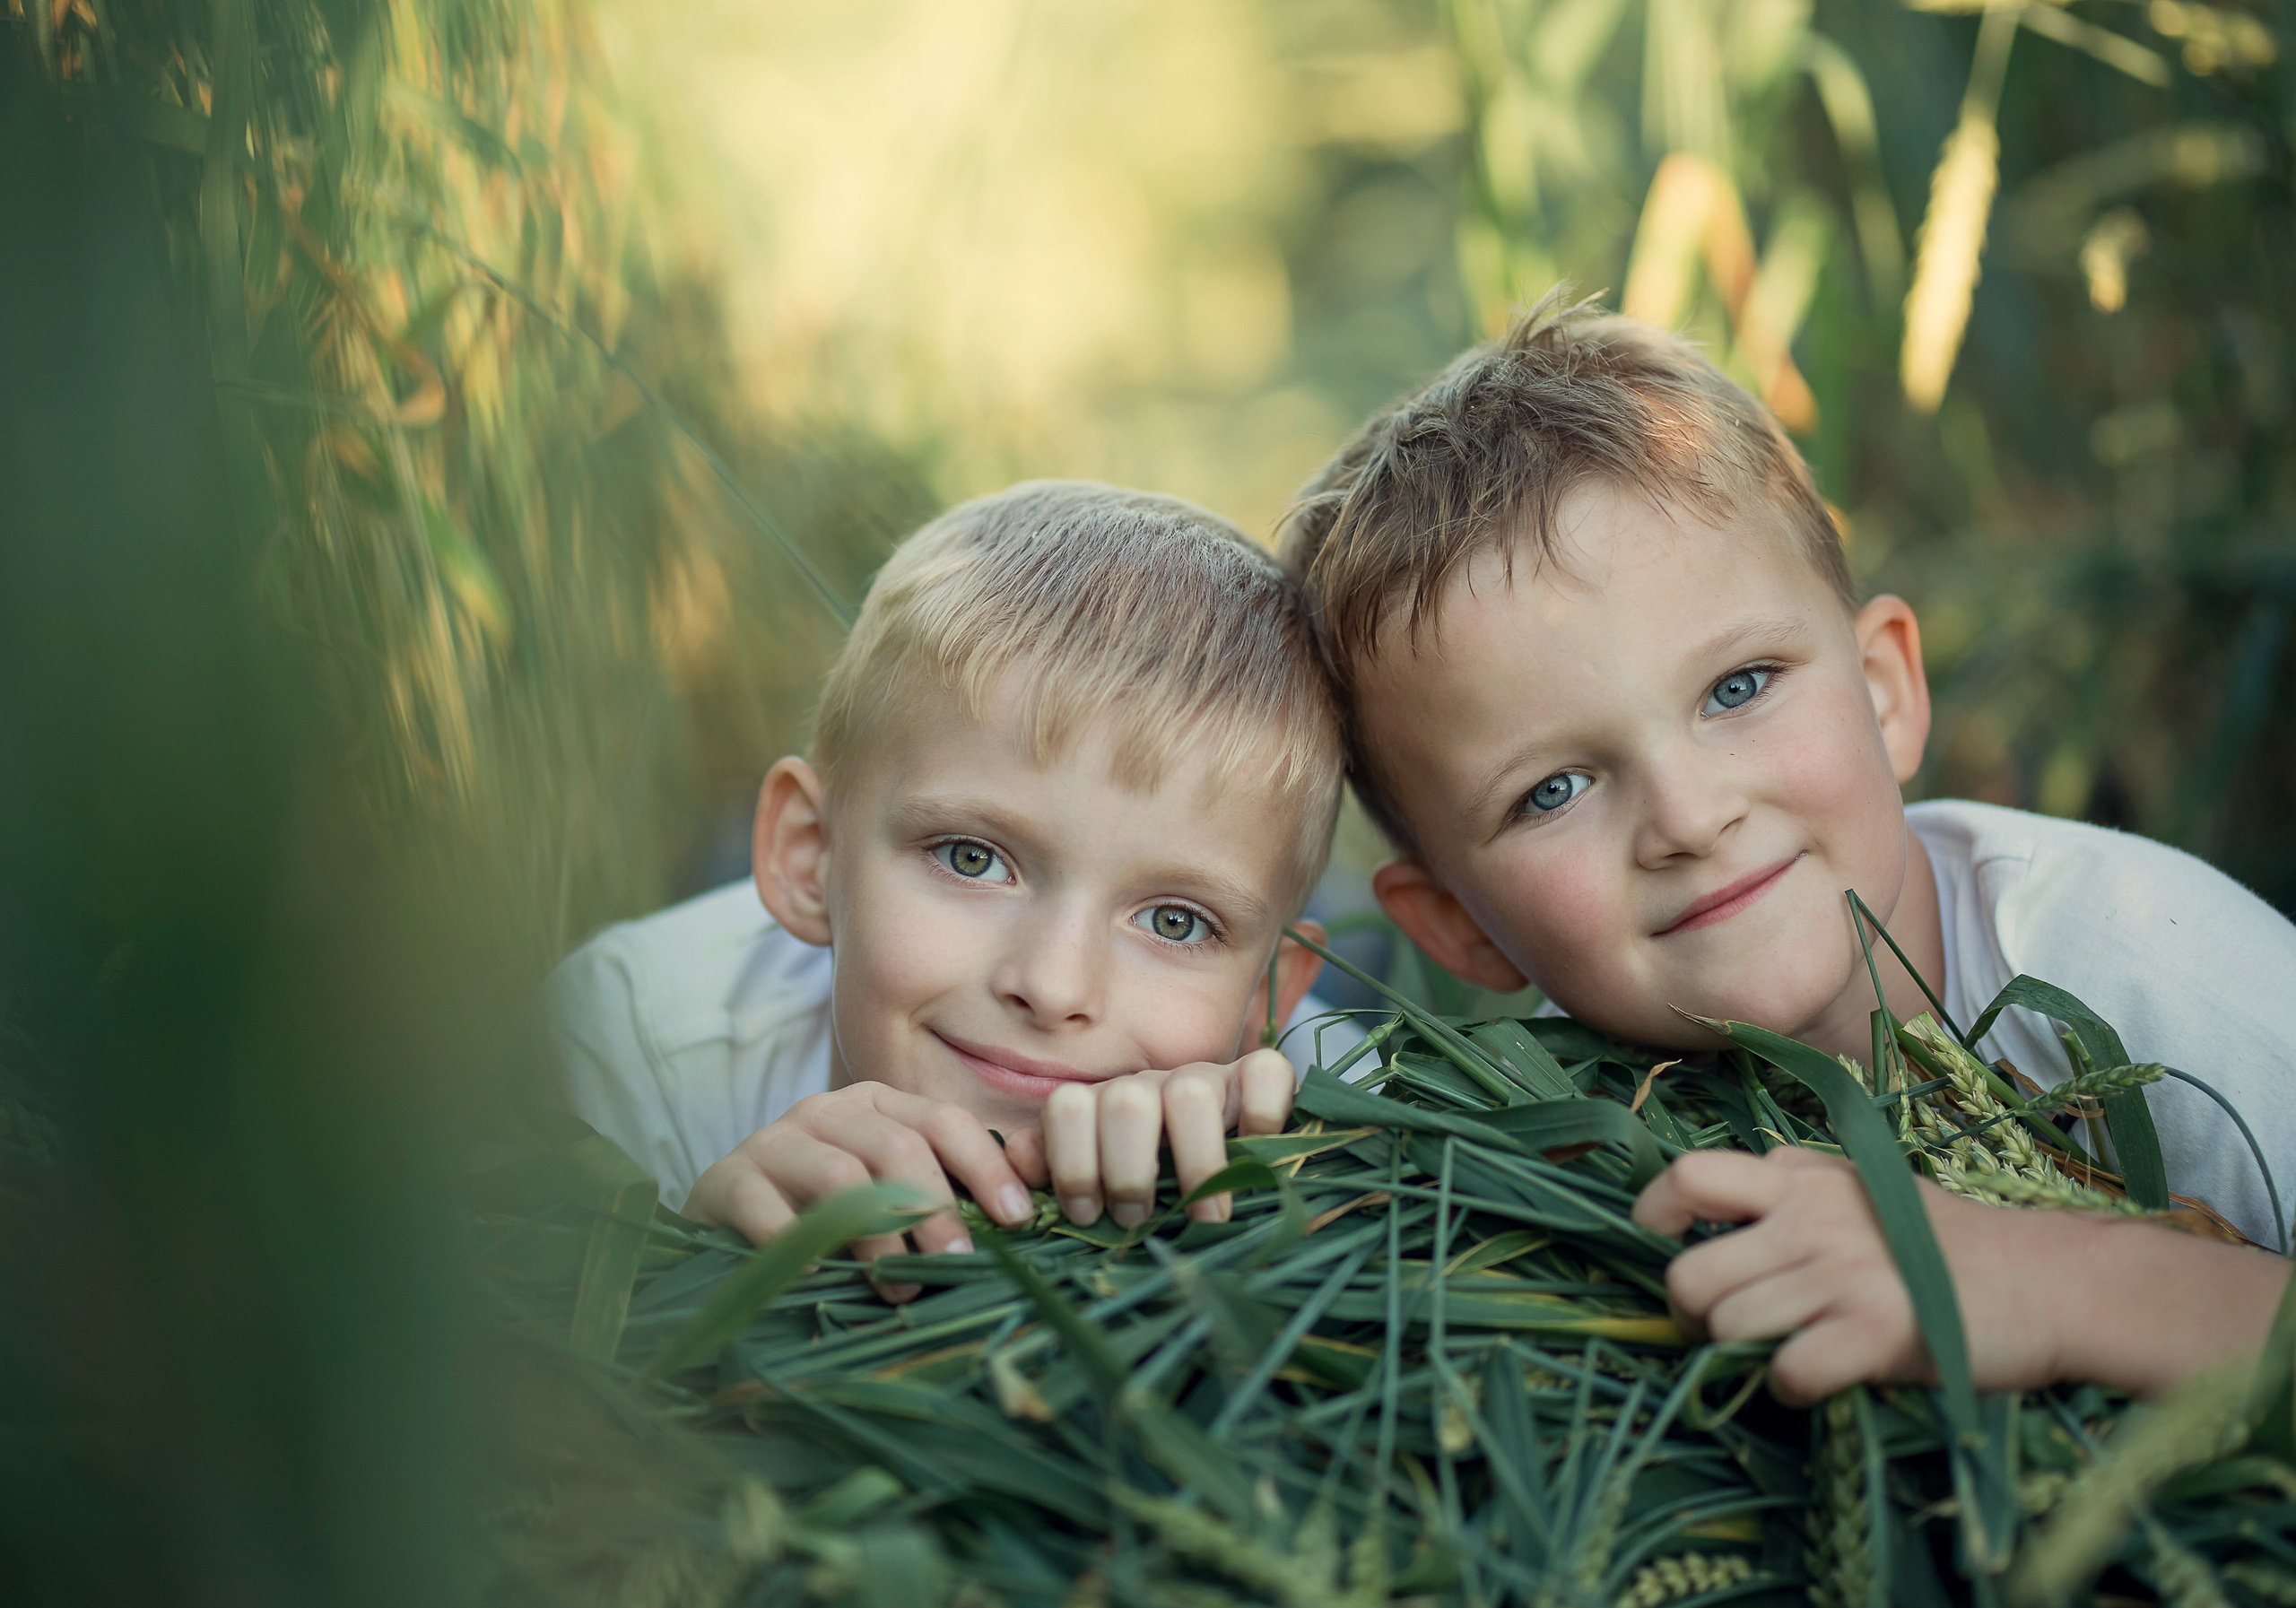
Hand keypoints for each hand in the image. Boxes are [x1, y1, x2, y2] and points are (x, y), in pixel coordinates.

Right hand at [684, 1082, 1045, 1301]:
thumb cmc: (823, 1221)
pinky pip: (769, 1211)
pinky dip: (801, 1248)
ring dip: (879, 1236)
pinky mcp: (725, 1180)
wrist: (722, 1229)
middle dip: (937, 1209)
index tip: (1017, 1219)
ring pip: (841, 1175)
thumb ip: (942, 1196)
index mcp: (875, 1107)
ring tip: (895, 1287)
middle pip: (898, 1145)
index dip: (987, 1167)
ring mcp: (772, 1141)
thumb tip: (1021, 1215)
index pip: (943, 1122)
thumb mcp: (886, 1198)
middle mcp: (825, 1111)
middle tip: (957, 1263)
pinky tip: (820, 1278)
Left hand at [1021, 1047, 1294, 1229]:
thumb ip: (1057, 1166)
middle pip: (1124, 1102)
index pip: (1067, 1106)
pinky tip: (1259, 1153)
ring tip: (1204, 1216)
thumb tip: (1017, 1156)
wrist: (1230, 1162)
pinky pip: (1266, 1073)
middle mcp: (1152, 1084)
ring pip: (1189, 1094)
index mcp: (1105, 1104)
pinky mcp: (1260, 1079)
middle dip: (1127, 1172)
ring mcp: (1209, 1078)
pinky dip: (1263, 1115)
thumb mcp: (1102, 1180)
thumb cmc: (1154, 1183)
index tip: (1087, 1215)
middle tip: (1138, 1219)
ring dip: (1193, 1162)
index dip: (1071, 1166)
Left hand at [1632, 1146, 2067, 1402]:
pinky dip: (1790, 1388)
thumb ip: (1789, 1188)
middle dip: (1693, 1316)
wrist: (2051, 1282)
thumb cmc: (1947, 1242)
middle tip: (1724, 1328)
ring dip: (1742, 1356)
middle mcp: (1812, 1218)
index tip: (1663, 1245)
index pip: (1687, 1176)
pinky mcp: (1876, 1330)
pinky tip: (1818, 1380)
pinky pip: (1785, 1371)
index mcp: (1803, 1177)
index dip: (1655, 1216)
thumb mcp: (1861, 1188)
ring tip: (1785, 1351)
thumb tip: (1705, 1207)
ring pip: (1728, 1327)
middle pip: (1689, 1275)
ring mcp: (1843, 1272)